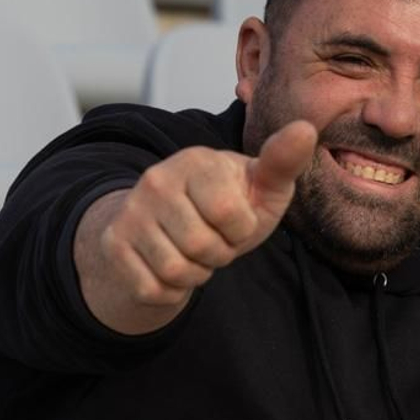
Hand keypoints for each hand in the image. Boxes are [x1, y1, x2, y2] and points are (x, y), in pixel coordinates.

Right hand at [76, 120, 316, 332]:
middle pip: (203, 248)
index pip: (230, 215)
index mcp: (196, 161)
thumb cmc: (227, 205)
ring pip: (176, 271)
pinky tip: (170, 267)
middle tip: (213, 239)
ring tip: (194, 252)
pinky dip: (171, 291)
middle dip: (219, 254)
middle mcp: (156, 180)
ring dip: (195, 274)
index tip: (235, 219)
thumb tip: (306, 129)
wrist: (168, 225)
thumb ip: (284, 162)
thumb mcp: (261, 186)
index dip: (241, 230)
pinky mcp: (113, 244)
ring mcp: (130, 212)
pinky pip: (152, 288)